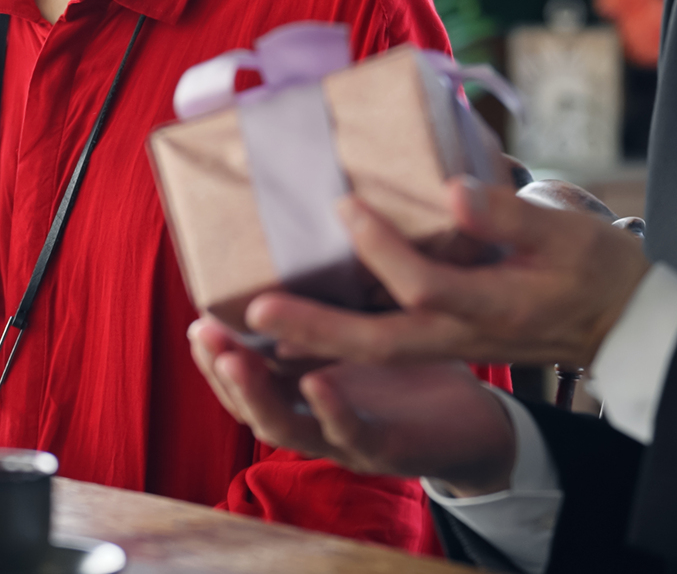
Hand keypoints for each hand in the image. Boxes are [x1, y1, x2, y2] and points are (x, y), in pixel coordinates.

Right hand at [187, 317, 517, 493]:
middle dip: (222, 372)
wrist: (478, 428)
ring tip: (236, 360)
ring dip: (256, 394)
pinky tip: (317, 382)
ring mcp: (346, 441)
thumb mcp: (370, 327)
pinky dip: (331, 410)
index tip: (198, 319)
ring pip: (285, 427)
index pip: (244, 381)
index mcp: (302, 394)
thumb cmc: (417, 370)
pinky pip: (353, 432)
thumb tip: (313, 227)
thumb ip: (338, 296)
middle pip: (251, 404)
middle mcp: (313, 422)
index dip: (214, 357)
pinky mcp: (389, 449)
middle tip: (204, 334)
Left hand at [245, 177, 651, 367]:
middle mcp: (462, 333)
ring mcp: (449, 344)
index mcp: (493, 305)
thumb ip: (507, 214)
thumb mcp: (566, 231)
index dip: (380, 246)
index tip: (343, 203)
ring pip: (371, 355)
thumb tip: (450, 191)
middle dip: (314, 328)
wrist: (623, 325)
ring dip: (311, 345)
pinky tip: (291, 329)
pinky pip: (379, 351)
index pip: (423, 284)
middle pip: (377, 340)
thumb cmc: (596, 268)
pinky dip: (332, 345)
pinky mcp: (441, 341)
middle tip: (256, 310)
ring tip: (254, 326)